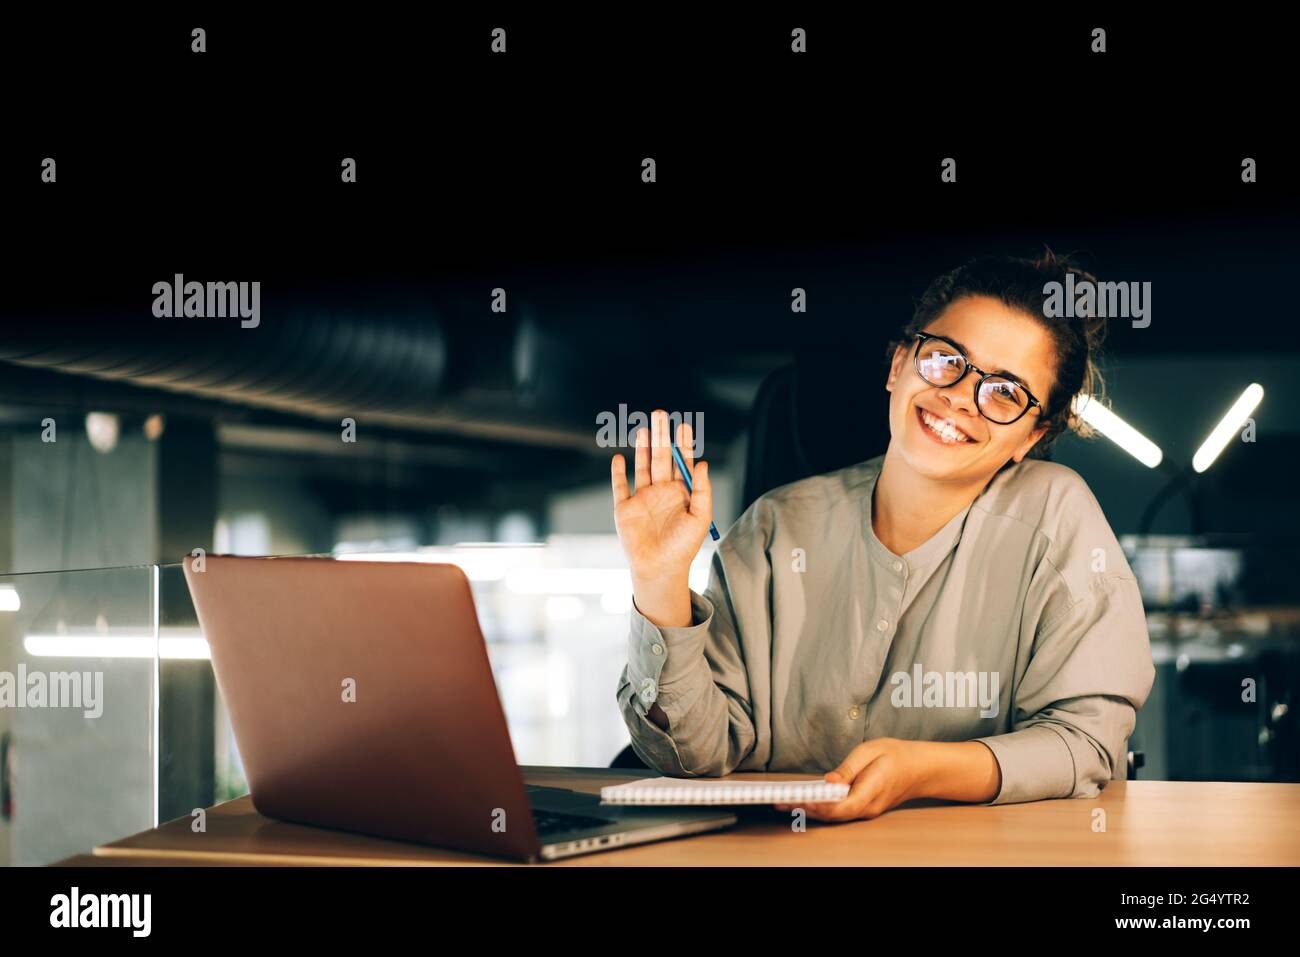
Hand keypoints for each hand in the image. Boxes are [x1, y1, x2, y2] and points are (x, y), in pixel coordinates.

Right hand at [610, 409, 711, 619]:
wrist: (660, 569)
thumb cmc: (683, 547)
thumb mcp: (700, 517)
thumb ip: (702, 490)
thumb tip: (701, 463)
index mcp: (680, 492)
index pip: (682, 462)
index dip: (682, 443)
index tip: (683, 425)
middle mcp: (661, 492)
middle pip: (660, 457)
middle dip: (661, 436)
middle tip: (661, 414)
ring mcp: (642, 498)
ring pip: (642, 466)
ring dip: (642, 447)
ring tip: (645, 427)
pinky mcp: (624, 508)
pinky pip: (620, 486)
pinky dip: (618, 472)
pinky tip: (620, 458)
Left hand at [774, 738, 927, 821]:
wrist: (920, 768)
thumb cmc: (896, 755)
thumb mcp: (871, 750)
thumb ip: (848, 768)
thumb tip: (828, 781)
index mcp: (871, 790)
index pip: (841, 806)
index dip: (818, 805)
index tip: (797, 799)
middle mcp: (868, 807)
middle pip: (833, 815)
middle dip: (806, 809)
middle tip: (780, 801)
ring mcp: (867, 811)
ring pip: (835, 816)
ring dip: (811, 810)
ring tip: (786, 801)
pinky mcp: (864, 808)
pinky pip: (840, 812)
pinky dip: (821, 808)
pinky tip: (806, 800)